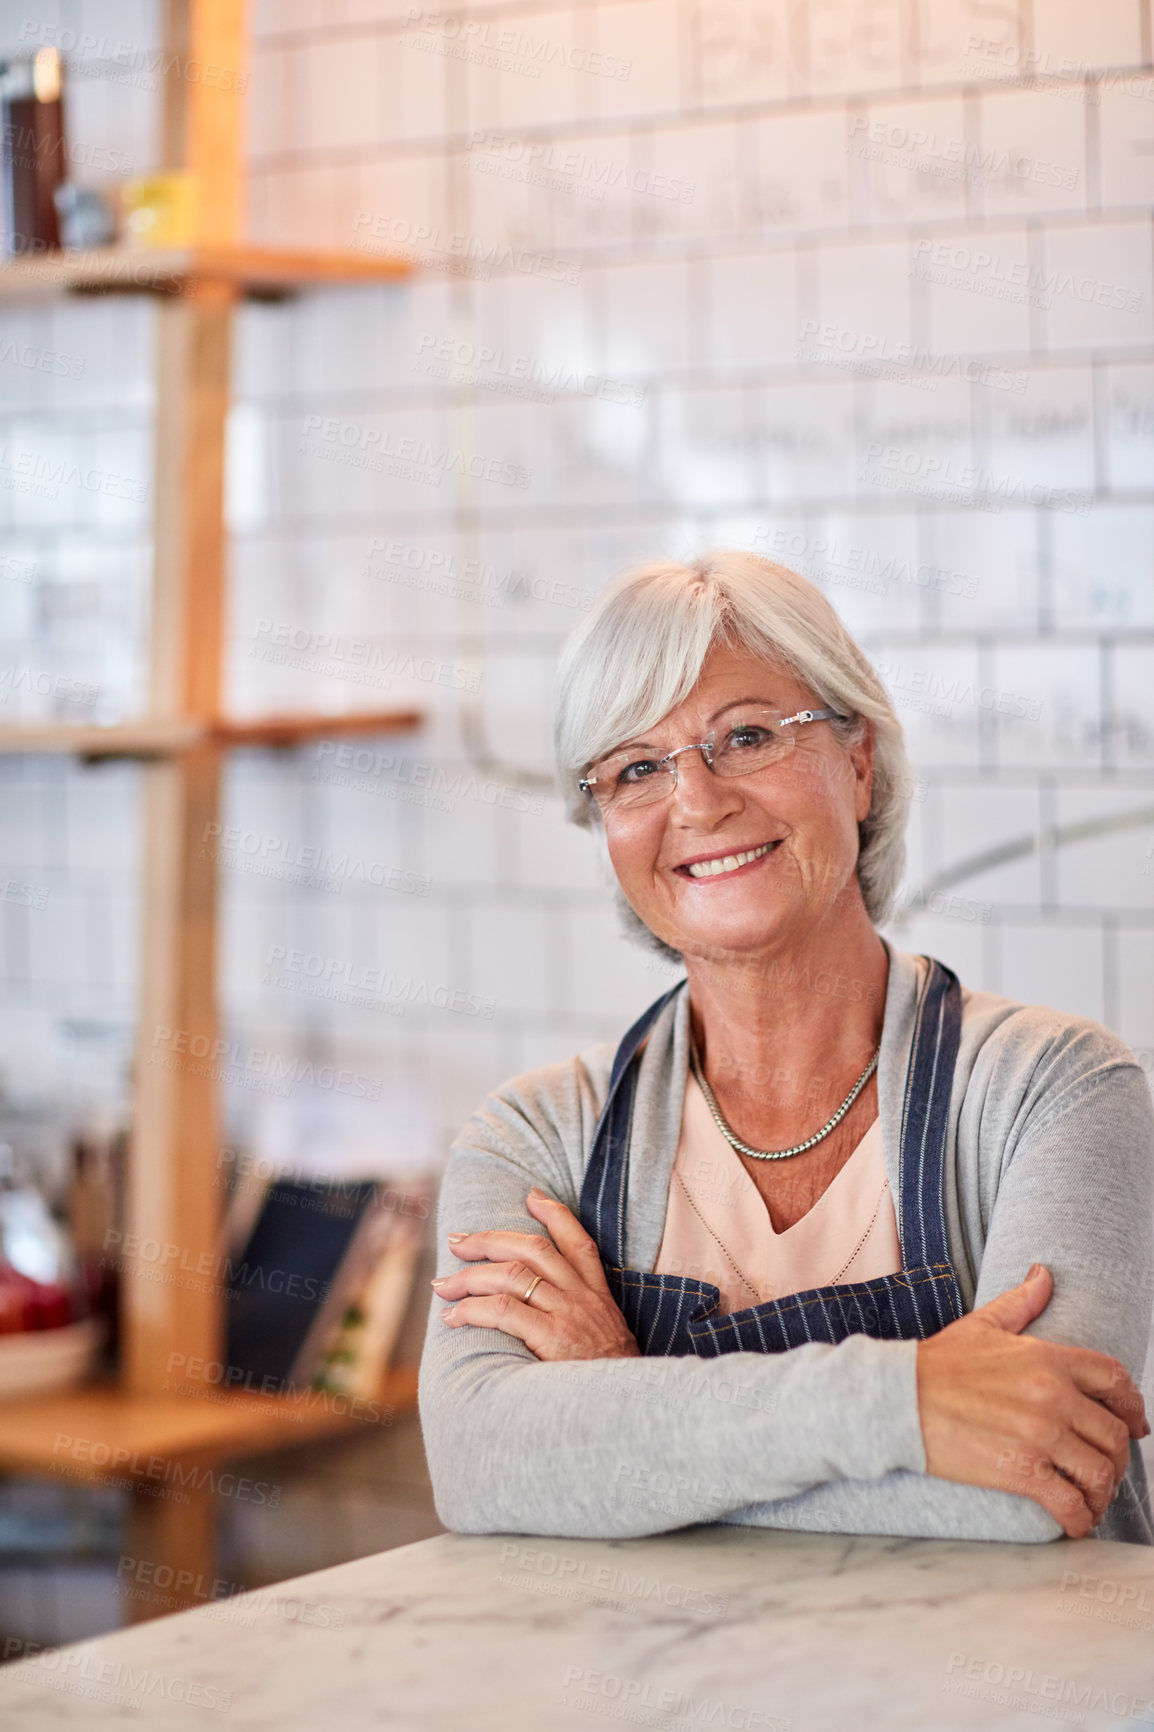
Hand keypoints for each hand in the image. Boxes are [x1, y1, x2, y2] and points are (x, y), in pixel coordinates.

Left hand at [432, 1187, 640, 1361]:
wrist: (629, 1409)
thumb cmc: (608, 1381)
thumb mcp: (609, 1341)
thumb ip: (583, 1322)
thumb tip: (541, 1314)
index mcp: (597, 1296)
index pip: (579, 1243)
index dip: (555, 1214)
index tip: (532, 1195)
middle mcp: (583, 1298)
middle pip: (533, 1248)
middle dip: (490, 1240)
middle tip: (458, 1242)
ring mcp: (568, 1315)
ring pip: (512, 1275)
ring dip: (470, 1276)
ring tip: (443, 1286)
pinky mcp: (552, 1337)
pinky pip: (504, 1310)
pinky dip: (472, 1309)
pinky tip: (453, 1317)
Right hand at [916, 1263, 1149, 1537]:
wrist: (898, 1399)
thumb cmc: (939, 1364)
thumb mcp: (983, 1324)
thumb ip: (1022, 1302)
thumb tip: (1044, 1274)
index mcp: (1048, 1359)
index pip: (1115, 1380)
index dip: (1133, 1406)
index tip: (1134, 1425)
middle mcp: (1053, 1396)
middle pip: (1114, 1434)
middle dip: (1119, 1457)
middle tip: (1108, 1469)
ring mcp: (1040, 1436)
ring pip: (1101, 1472)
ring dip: (1104, 1492)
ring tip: (1092, 1498)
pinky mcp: (1021, 1472)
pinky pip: (1071, 1504)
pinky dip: (1080, 1519)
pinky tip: (1074, 1521)